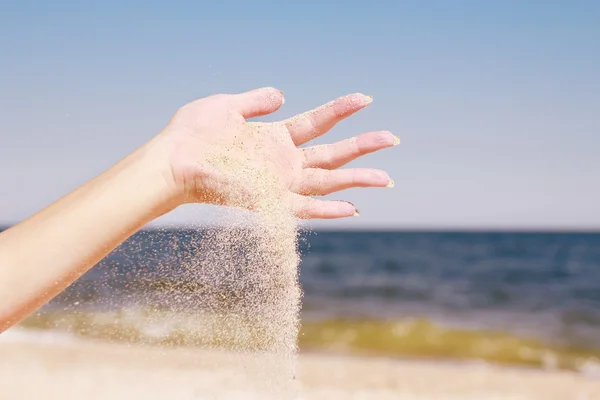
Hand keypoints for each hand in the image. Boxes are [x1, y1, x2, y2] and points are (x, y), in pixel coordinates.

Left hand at [154, 87, 398, 218]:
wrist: (169, 160)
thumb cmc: (192, 134)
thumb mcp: (227, 106)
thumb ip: (256, 101)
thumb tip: (283, 94)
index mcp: (274, 139)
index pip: (317, 123)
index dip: (341, 110)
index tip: (366, 99)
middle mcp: (281, 162)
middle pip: (331, 155)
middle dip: (363, 147)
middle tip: (393, 139)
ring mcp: (277, 183)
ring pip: (326, 182)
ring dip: (357, 180)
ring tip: (387, 178)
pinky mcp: (267, 201)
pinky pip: (302, 208)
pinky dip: (327, 210)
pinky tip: (352, 208)